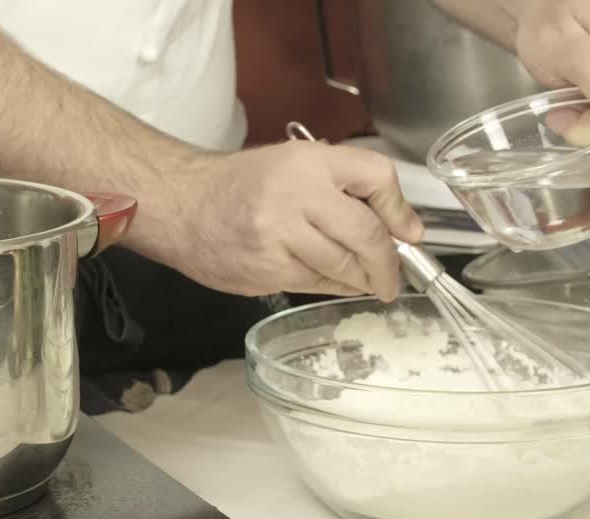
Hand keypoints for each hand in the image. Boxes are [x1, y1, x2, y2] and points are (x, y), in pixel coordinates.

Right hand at [144, 141, 423, 300]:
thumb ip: (343, 185)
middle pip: (366, 235)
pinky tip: (334, 281)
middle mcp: (296, 195)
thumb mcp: (292, 163)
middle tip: (395, 277)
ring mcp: (279, 236)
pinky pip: (315, 284)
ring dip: (363, 279)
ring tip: (367, 281)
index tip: (408, 232)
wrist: (181, 206)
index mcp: (308, 162)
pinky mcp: (266, 270)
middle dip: (388, 263)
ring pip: (343, 267)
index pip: (376, 177)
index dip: (400, 209)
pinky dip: (333, 286)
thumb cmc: (239, 184)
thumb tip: (399, 225)